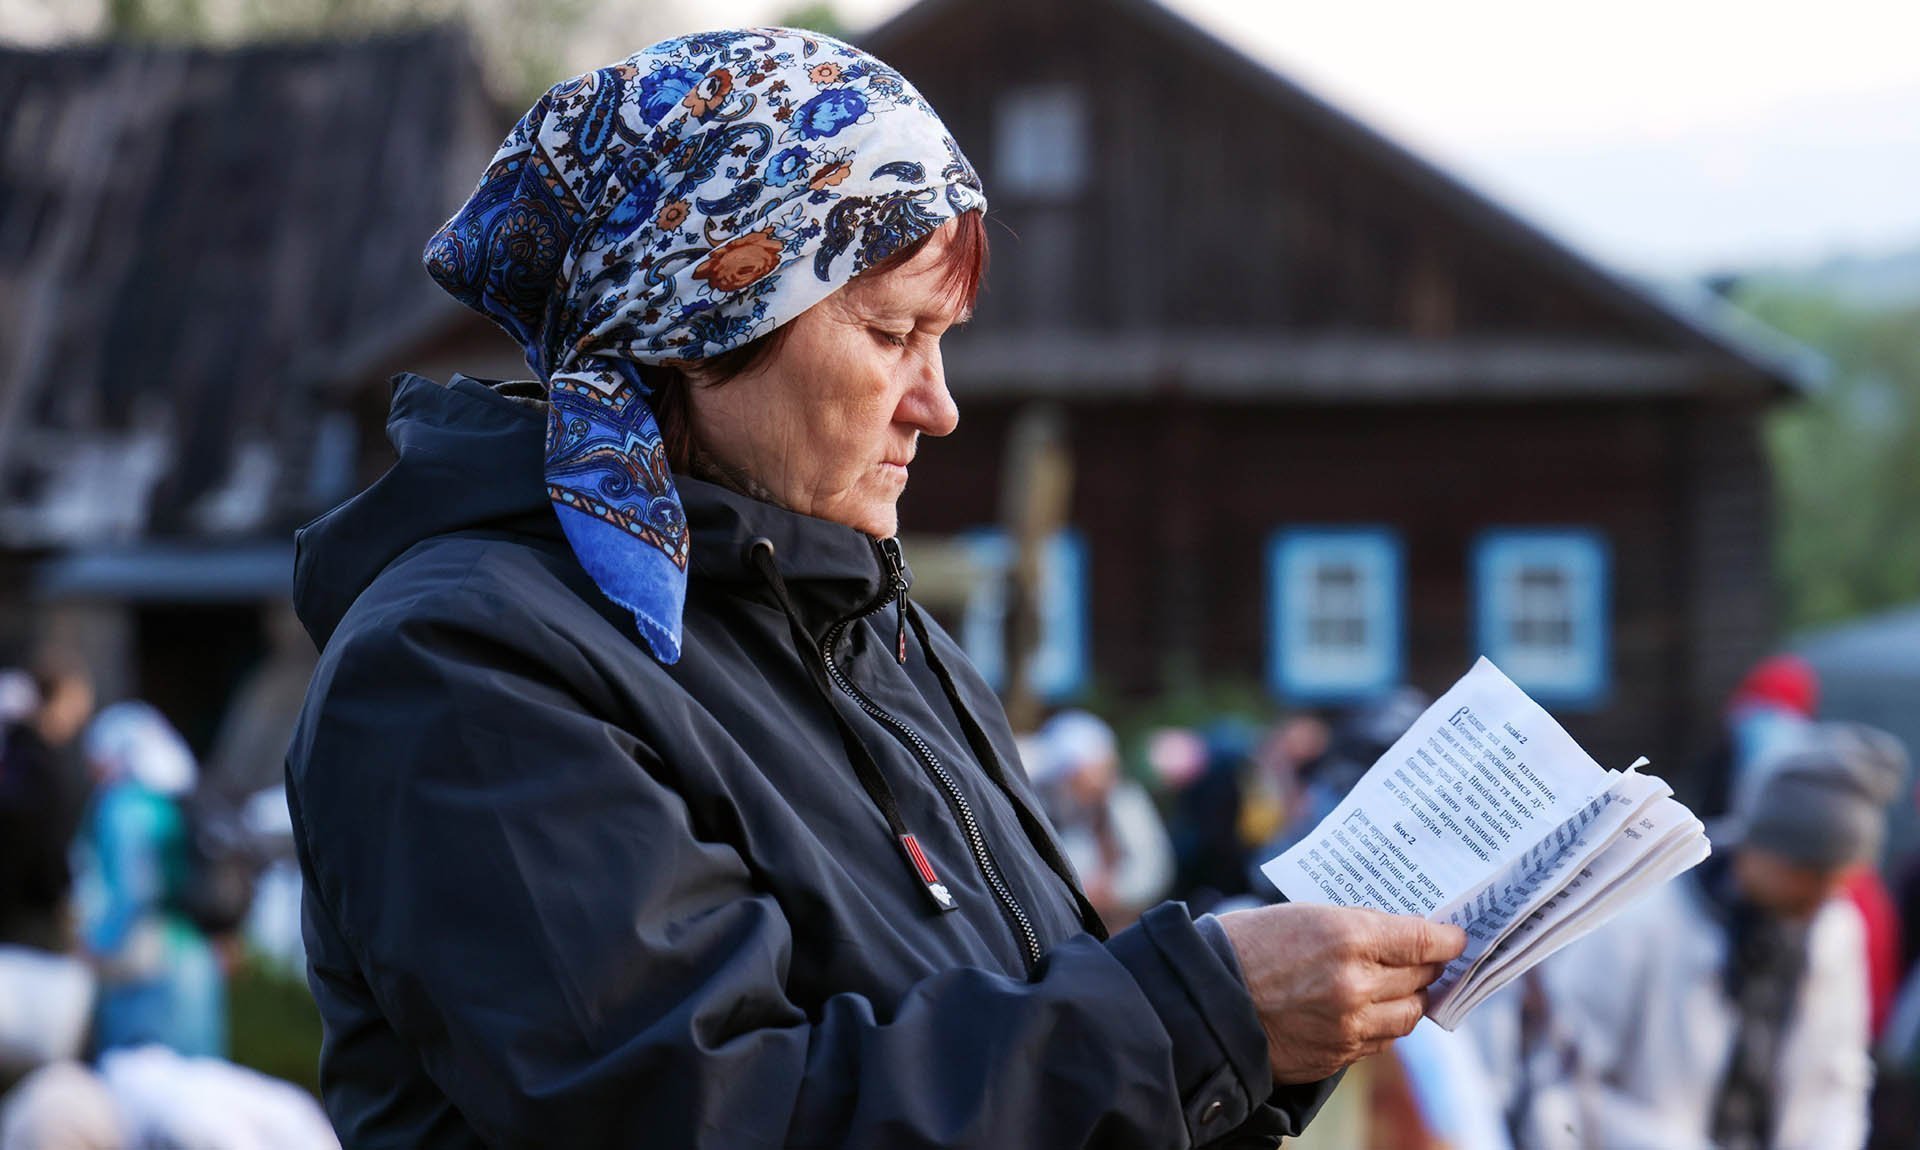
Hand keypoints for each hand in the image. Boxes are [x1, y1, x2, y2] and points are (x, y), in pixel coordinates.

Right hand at [1218, 904, 1465, 1083]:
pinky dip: (1382, 1024)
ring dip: (1409, 999)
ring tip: (1402, 987)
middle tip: (1428, 958)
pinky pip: (1380, 1041)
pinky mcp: (1338, 1055)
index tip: (1457, 937)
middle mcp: (1355, 983)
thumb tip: (1399, 935)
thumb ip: (1356, 926)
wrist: (1206, 999)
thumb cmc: (1248, 945)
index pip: (1422, 940)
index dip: (1447, 938)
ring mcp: (1349, 1025)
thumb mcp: (1304, 915)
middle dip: (1428, 967)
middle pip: (1420, 977)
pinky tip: (1369, 1010)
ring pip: (1407, 1015)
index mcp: (1347, 936)